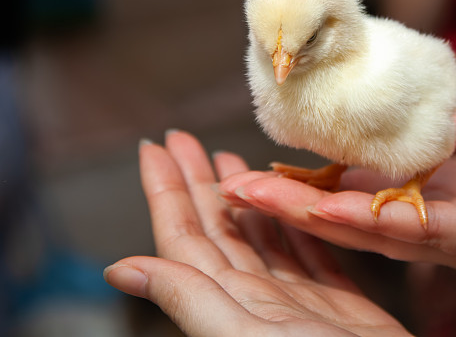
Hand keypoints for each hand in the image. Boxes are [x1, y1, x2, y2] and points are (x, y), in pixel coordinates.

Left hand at [103, 130, 411, 335]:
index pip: (184, 236)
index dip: (166, 190)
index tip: (153, 147)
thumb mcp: (241, 333)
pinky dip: (295, 220)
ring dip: (243, 194)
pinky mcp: (337, 304)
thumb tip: (118, 268)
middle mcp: (254, 301)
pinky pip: (308, 250)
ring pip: (260, 235)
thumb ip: (188, 297)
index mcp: (226, 304)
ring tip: (229, 155)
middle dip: (199, 180)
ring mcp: (296, 301)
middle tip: (185, 137)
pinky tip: (290, 197)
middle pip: (218, 227)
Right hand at [217, 106, 455, 313]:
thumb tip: (404, 114)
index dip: (309, 178)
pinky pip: (421, 231)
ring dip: (309, 213)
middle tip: (227, 187)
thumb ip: (450, 132)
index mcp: (437, 193)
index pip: (359, 188)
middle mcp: (437, 221)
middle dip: (287, 201)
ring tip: (252, 198)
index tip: (260, 163)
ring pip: (369, 227)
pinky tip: (328, 207)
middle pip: (349, 212)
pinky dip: (371, 219)